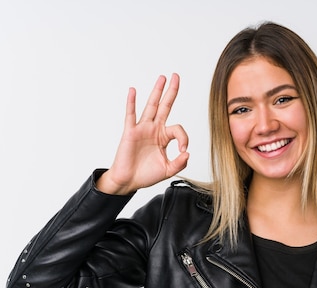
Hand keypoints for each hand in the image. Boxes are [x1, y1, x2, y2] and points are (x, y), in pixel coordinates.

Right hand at [97, 73, 188, 194]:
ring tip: (162, 78)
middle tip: (176, 76)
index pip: (178, 129)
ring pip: (151, 106)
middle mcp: (154, 129)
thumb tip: (187, 153)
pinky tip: (133, 90)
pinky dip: (131, 102)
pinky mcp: (130, 132)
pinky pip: (131, 115)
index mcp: (164, 137)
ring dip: (156, 91)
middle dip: (171, 91)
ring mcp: (142, 129)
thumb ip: (180, 163)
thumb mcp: (168, 170)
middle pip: (165, 106)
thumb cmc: (146, 174)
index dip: (184, 139)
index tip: (182, 151)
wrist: (128, 181)